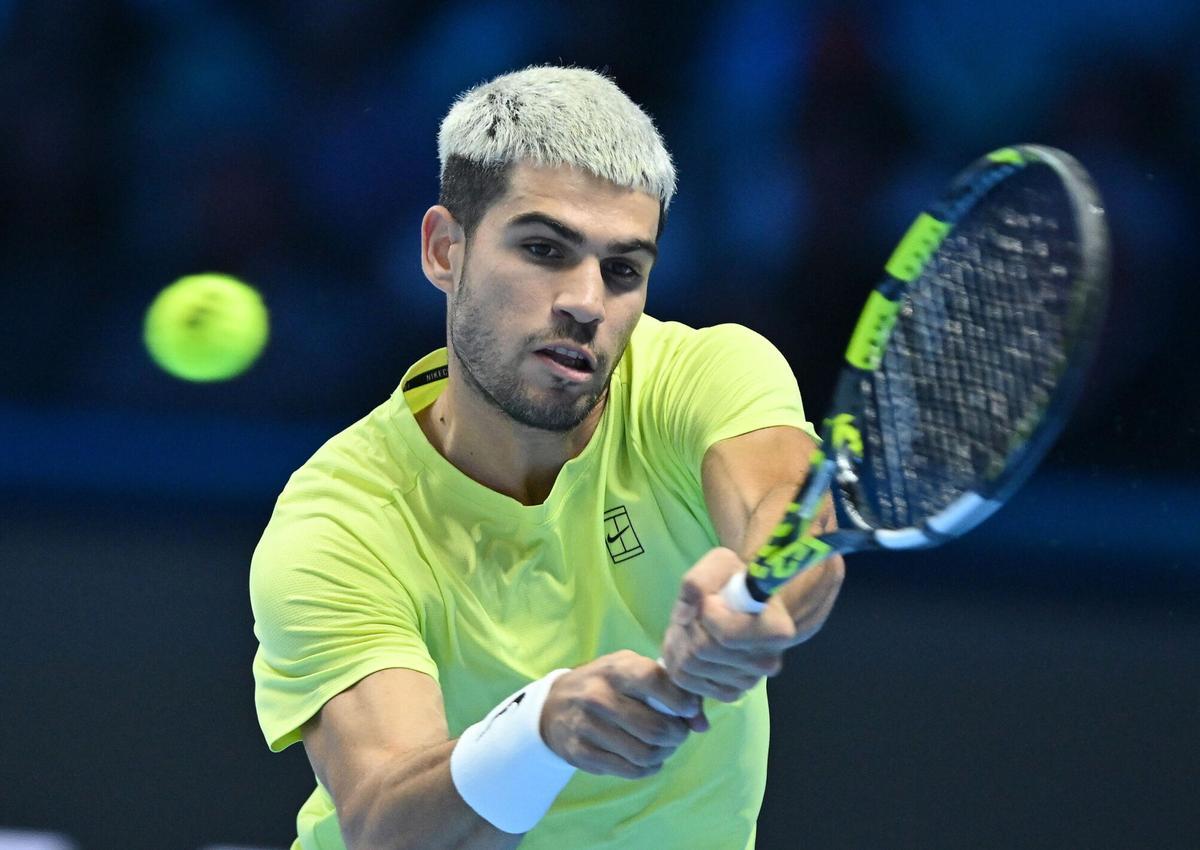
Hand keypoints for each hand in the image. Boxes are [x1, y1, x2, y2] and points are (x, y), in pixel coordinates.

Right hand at [540, 650, 708, 778]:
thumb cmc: (605, 684)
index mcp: (614, 670)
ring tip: (664, 746)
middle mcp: (597, 696)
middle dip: (677, 735)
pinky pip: (629, 770)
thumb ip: (669, 689)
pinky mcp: (581, 753)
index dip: (681, 700)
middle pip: (656, 727)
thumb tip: (702, 724)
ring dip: (664, 754)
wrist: (553, 706)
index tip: (689, 710)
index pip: (656, 682)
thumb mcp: (631, 672)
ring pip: (645, 753)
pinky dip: (648, 768)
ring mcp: (587, 726)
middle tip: (678, 733)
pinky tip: (648, 760)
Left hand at [660, 548, 801, 702]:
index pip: (727, 635)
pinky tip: (691, 644)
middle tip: (695, 612)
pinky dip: (680, 661)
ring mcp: (748, 681)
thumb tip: (685, 615)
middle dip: (688, 626)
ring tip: (692, 625)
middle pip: (702, 650)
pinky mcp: (729, 693)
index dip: (708, 616)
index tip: (710, 600)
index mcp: (776, 631)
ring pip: (690, 666)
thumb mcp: (720, 564)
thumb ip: (699, 581)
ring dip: (680, 642)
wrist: (742, 606)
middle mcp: (767, 662)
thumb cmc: (734, 583)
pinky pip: (687, 683)